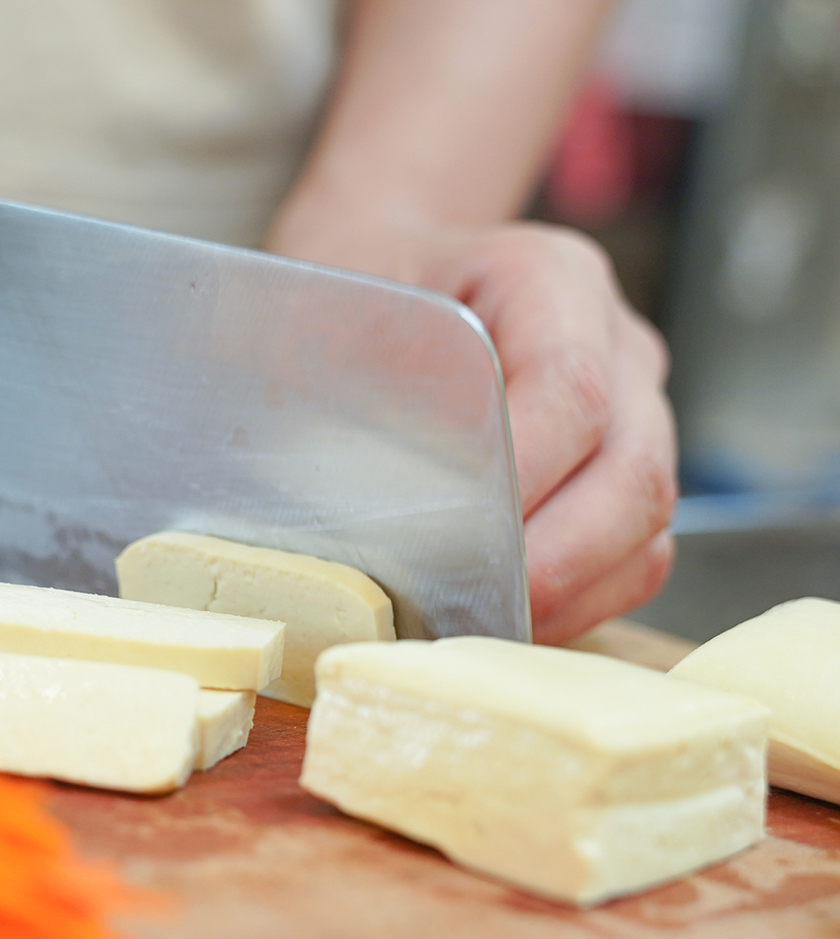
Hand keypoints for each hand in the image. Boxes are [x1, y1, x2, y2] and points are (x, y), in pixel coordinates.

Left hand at [269, 222, 676, 643]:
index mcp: (550, 279)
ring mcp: (638, 407)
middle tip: (471, 610)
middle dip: (556, 559)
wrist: (385, 269)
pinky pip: (636, 553)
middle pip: (635, 469)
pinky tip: (505, 618)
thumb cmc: (357, 291)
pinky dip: (581, 598)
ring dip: (571, 590)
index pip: (573, 387)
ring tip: (480, 623)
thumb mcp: (337, 311)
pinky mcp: (627, 468)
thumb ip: (361, 388)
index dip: (528, 475)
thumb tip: (365, 503)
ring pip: (647, 522)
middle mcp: (615, 342)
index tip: (457, 538)